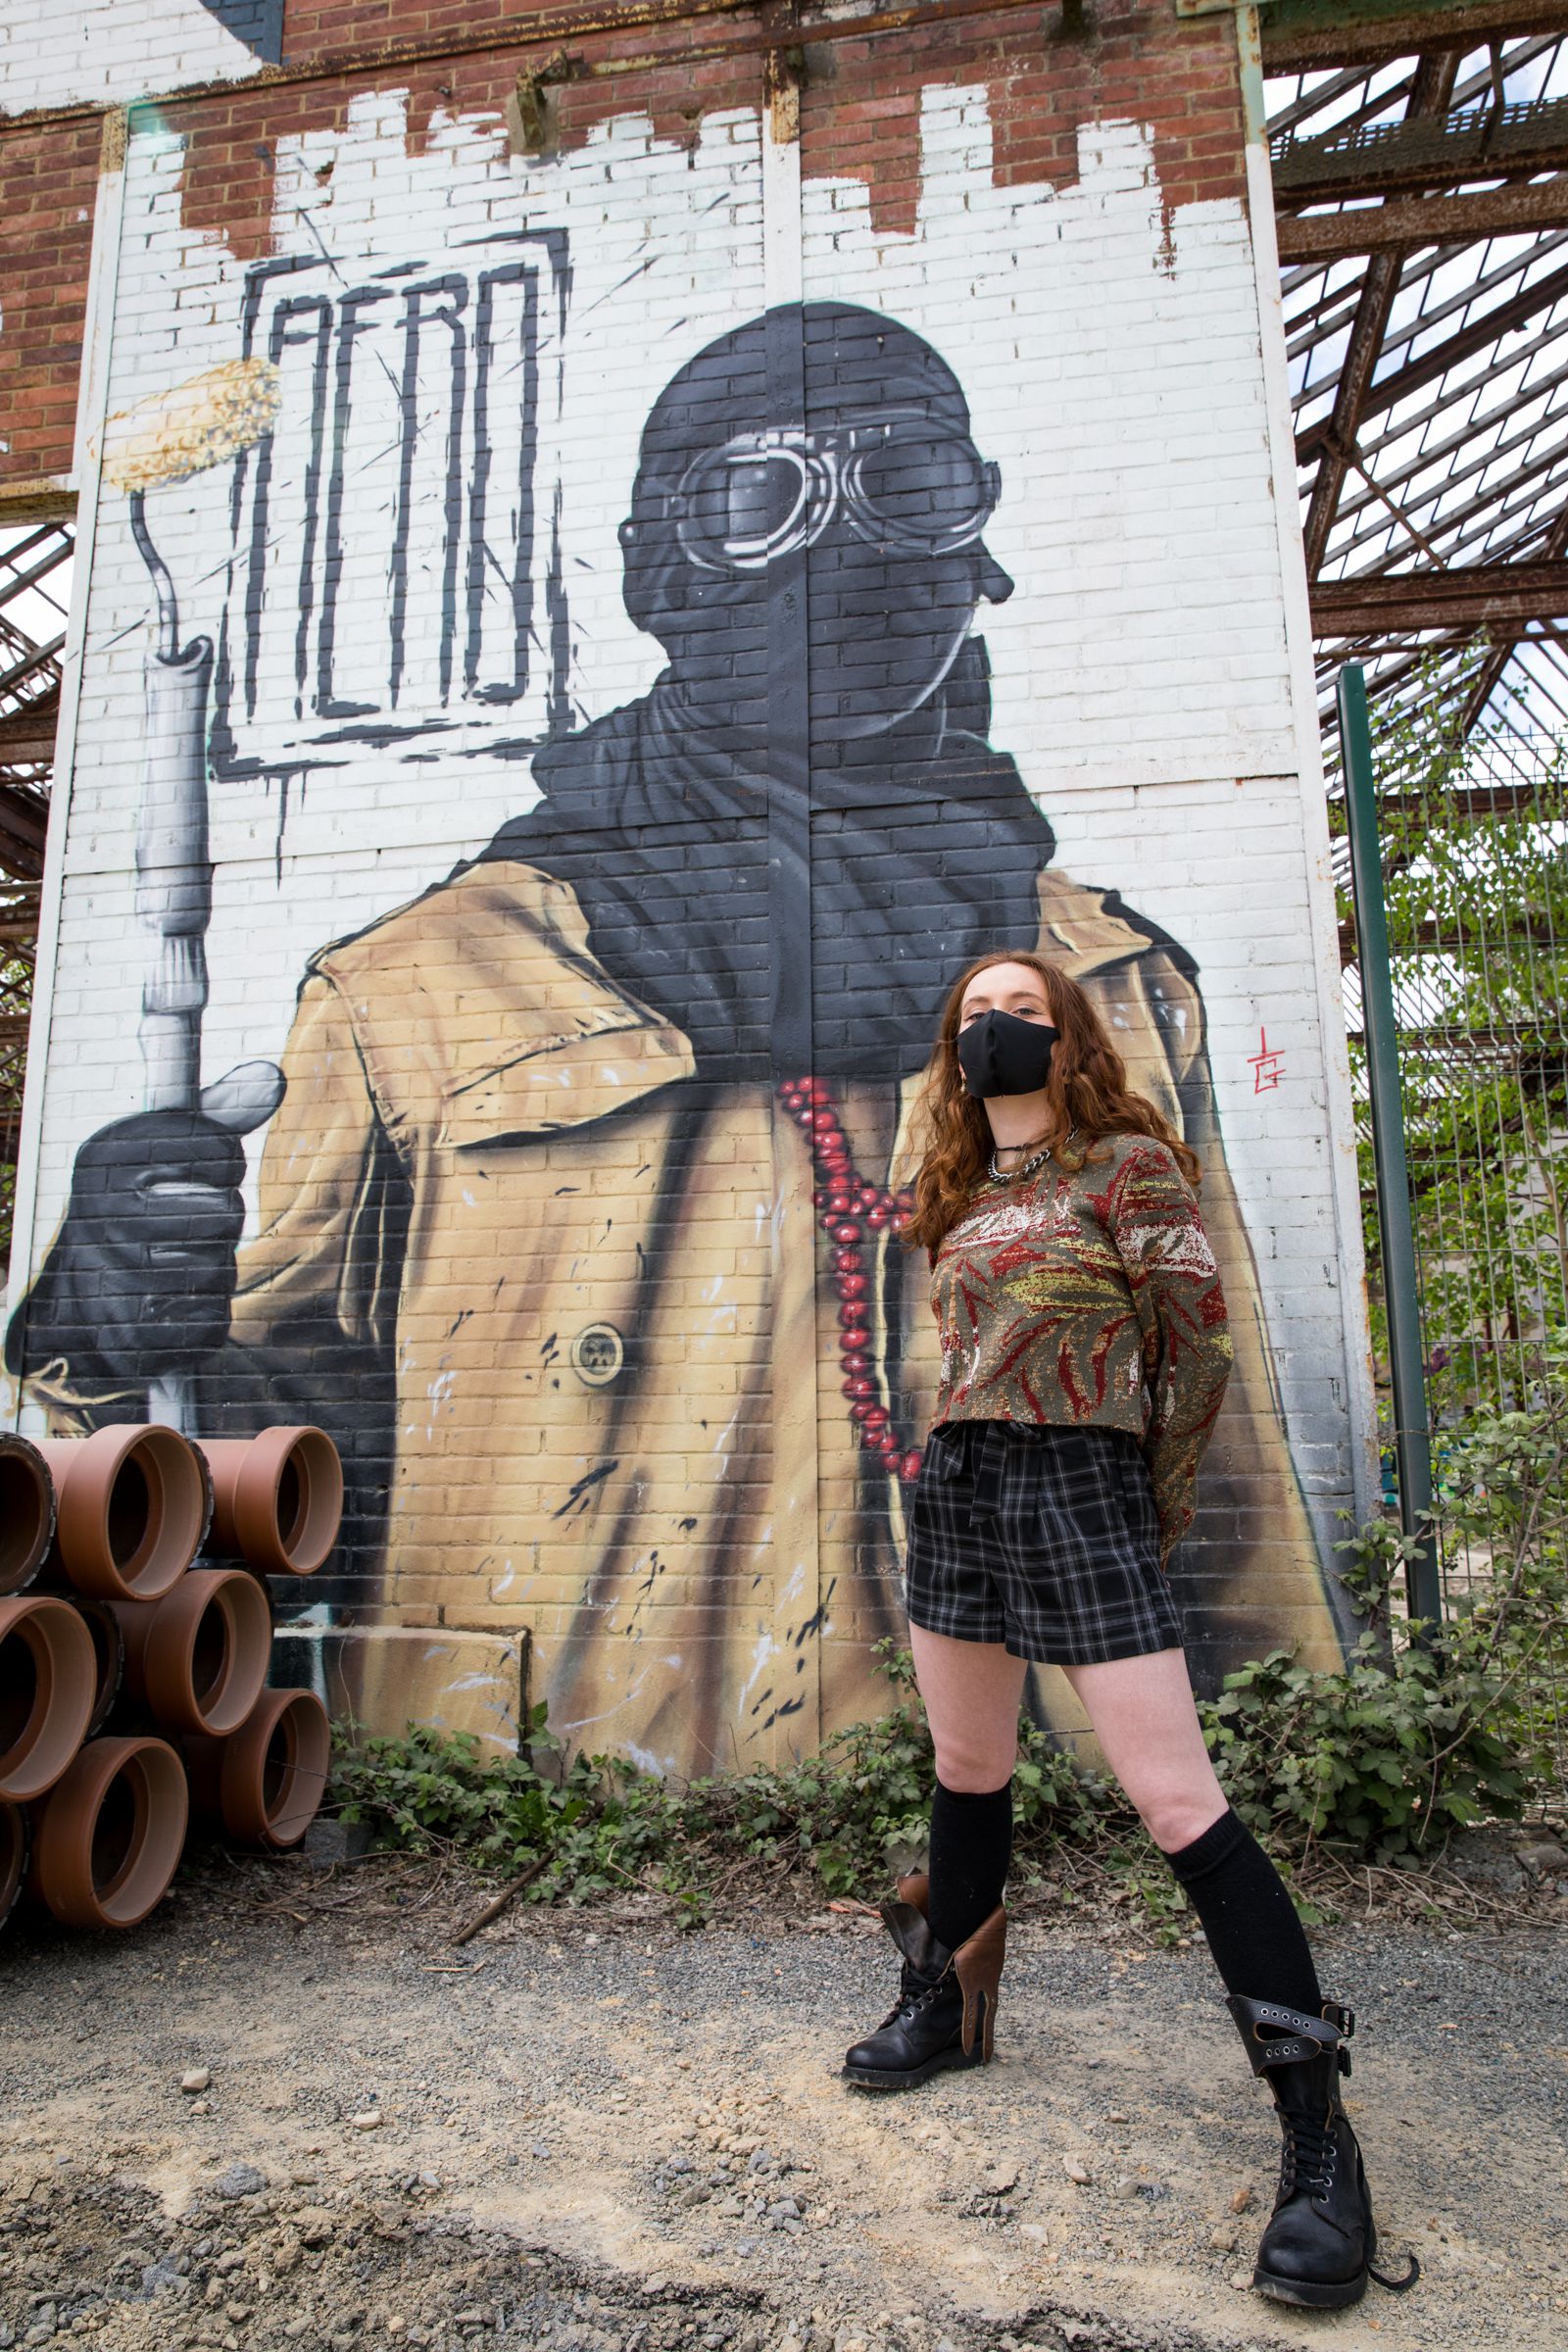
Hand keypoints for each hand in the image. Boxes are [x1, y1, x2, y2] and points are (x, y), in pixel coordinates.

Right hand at [50, 1110, 247, 1381]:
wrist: (86, 1287)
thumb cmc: (145, 1199)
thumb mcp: (169, 1144)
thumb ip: (223, 1110)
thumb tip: (273, 1077)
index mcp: (107, 1155)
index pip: (220, 1149)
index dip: (223, 1162)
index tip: (196, 1167)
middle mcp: (101, 1213)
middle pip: (225, 1213)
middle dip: (222, 1218)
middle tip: (187, 1219)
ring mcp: (112, 1275)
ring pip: (220, 1268)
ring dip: (214, 1267)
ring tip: (177, 1260)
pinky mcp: (130, 1334)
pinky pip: (212, 1320)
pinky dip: (207, 1313)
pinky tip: (177, 1301)